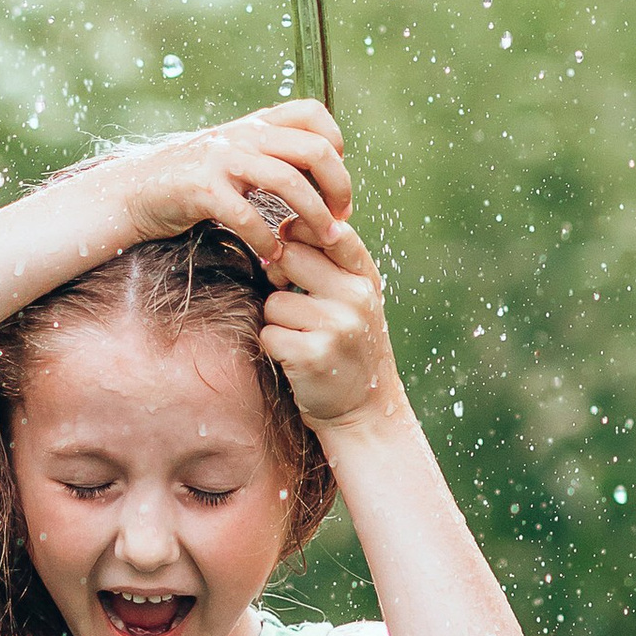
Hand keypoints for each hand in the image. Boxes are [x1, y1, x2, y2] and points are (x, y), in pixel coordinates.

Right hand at [108, 100, 351, 261]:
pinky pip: (247, 215)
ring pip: (288, 181)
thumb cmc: (192, 182)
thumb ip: (270, 155)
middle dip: (338, 187)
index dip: (337, 145)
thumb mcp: (235, 155)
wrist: (135, 191)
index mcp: (256, 124)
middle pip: (314, 148)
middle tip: (341, 219)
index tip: (335, 183)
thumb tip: (320, 174)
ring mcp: (222, 158)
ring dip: (314, 217)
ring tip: (322, 242)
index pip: (313, 113)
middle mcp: (243, 134)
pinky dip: (267, 239)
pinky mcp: (202, 188)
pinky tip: (273, 255)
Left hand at [259, 225, 399, 428]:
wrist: (366, 409)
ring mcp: (337, 327)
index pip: (331, 231)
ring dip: (277, 321)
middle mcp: (356, 297)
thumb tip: (281, 226)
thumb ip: (331, 263)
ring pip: (274, 301)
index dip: (300, 231)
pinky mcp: (313, 356)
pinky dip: (274, 347)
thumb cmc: (350, 345)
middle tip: (291, 298)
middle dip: (279, 275)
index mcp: (366, 277)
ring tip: (303, 338)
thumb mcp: (355, 299)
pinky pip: (269, 334)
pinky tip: (297, 359)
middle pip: (290, 256)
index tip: (291, 246)